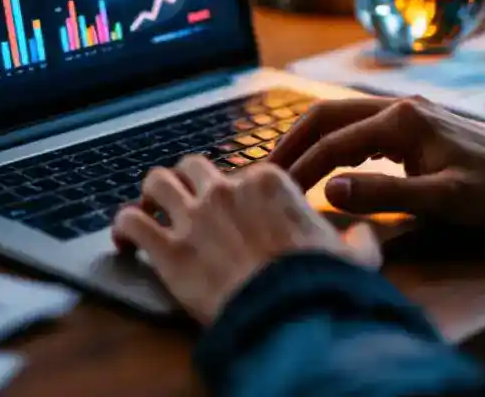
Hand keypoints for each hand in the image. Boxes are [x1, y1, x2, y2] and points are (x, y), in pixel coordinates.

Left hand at [111, 155, 380, 324]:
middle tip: (186, 201)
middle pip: (192, 166)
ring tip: (148, 210)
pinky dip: (122, 229)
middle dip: (188, 181)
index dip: (235, 190)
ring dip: (150, 194)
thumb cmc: (325, 286)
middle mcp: (225, 190)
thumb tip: (362, 238)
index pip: (242, 172)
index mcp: (268, 183)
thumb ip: (355, 241)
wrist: (293, 318)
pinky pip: (130, 222)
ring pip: (156, 182)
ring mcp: (193, 217)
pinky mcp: (168, 250)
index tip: (234, 209)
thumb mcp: (355, 259)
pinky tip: (123, 241)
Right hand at [270, 96, 484, 227]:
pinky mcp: (411, 122)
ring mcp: (404, 111)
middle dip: (291, 142)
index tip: (273, 190)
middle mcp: (396, 106)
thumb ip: (383, 193)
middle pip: (325, 115)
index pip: (333, 143)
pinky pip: (356, 125)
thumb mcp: (442, 200)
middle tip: (263, 171)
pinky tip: (325, 162)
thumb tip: (327, 190)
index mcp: (400, 120)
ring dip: (308, 139)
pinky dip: (331, 141)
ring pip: (339, 116)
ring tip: (284, 167)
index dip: (301, 168)